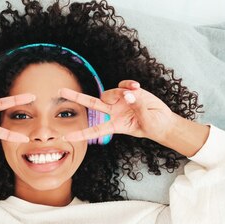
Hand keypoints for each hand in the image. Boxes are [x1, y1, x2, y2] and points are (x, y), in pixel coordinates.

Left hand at [57, 80, 182, 142]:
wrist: (164, 121)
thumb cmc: (154, 126)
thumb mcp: (146, 120)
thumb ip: (137, 107)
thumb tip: (128, 94)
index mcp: (116, 125)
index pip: (95, 130)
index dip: (81, 134)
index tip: (65, 138)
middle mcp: (115, 112)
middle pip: (92, 103)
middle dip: (76, 97)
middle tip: (60, 91)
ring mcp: (121, 101)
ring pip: (110, 92)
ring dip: (120, 91)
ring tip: (136, 92)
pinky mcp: (129, 92)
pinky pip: (122, 85)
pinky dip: (128, 84)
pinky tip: (136, 86)